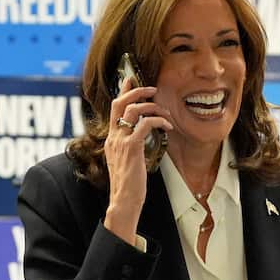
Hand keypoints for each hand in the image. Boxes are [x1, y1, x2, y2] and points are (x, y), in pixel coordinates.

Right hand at [104, 80, 173, 213]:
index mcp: (111, 139)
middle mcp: (113, 137)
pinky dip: (158, 121)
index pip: (114, 108)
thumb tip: (140, 138)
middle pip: (120, 103)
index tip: (131, 79)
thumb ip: (130, 146)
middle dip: (136, 90)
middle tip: (152, 88)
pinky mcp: (132, 147)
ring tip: (165, 112)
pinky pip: (145, 124)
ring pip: (134, 110)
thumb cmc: (129, 184)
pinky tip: (168, 126)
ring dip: (152, 106)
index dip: (122, 91)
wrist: (123, 200)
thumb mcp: (126, 161)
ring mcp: (121, 141)